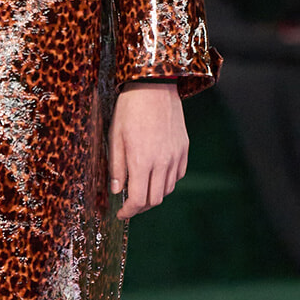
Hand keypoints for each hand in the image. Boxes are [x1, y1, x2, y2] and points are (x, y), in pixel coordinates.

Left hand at [107, 81, 187, 219]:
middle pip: (155, 199)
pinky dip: (167, 181)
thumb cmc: (130, 110)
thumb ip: (116, 167)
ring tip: (142, 188)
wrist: (154, 86)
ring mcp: (176, 156)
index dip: (129, 211)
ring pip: (167, 189)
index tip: (121, 213)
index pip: (138, 200)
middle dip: (140, 207)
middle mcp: (162, 162)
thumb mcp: (115, 138)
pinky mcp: (184, 148)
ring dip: (154, 194)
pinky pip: (178, 175)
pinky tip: (156, 175)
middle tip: (129, 204)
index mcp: (141, 161)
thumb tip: (117, 191)